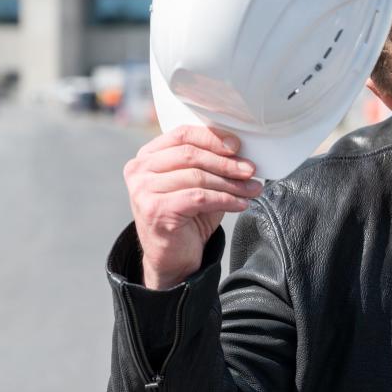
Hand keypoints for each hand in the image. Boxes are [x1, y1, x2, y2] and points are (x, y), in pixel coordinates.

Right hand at [123, 126, 261, 289]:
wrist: (173, 257)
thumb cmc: (187, 216)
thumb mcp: (199, 184)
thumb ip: (211, 164)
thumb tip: (243, 154)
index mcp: (147, 156)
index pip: (182, 134)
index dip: (213, 138)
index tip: (238, 146)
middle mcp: (139, 170)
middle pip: (191, 155)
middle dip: (227, 163)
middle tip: (251, 170)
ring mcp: (143, 190)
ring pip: (197, 177)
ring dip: (231, 184)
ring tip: (251, 190)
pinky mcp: (155, 209)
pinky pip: (199, 197)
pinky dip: (225, 200)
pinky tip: (241, 204)